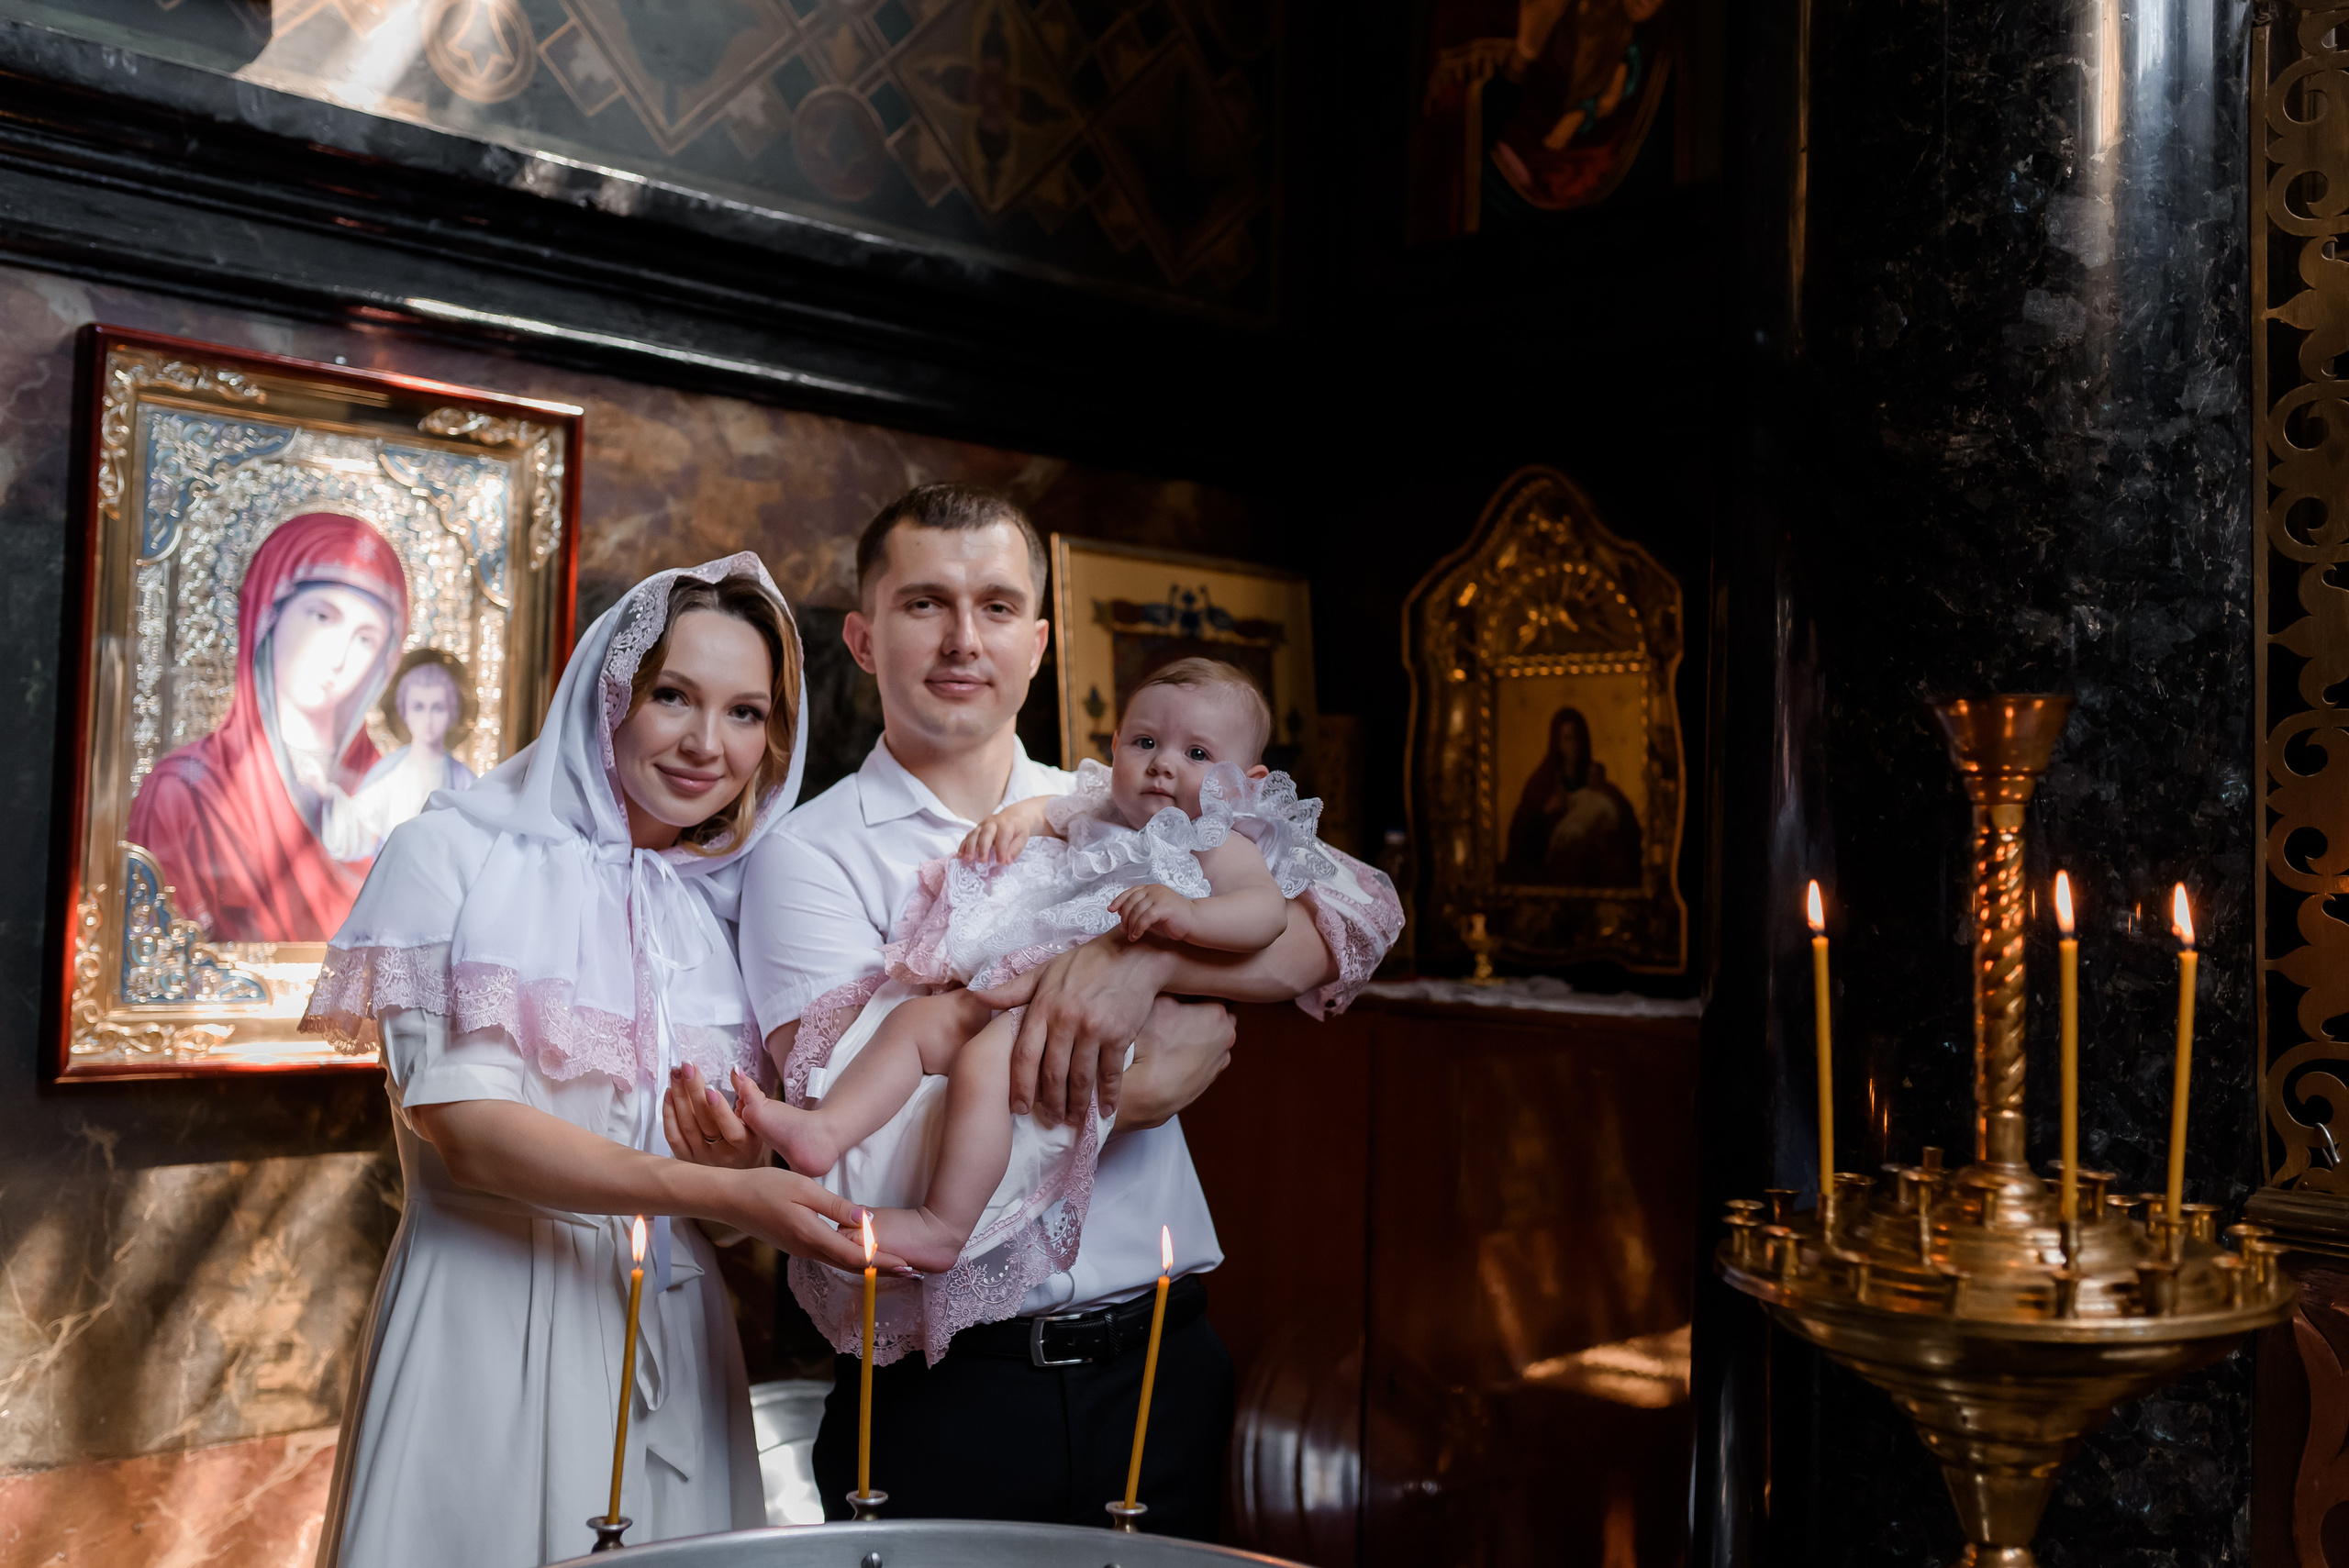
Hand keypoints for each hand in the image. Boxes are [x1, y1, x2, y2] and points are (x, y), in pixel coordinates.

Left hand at [662, 1062, 765, 1168]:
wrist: (737, 1170)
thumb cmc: (747, 1141)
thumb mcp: (756, 1122)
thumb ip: (748, 1097)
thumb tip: (735, 1071)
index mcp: (743, 1146)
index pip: (730, 1129)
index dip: (719, 1109)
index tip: (710, 1087)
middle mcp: (720, 1155)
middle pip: (703, 1121)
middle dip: (694, 1090)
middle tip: (687, 1066)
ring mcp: (701, 1158)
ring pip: (686, 1125)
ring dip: (679, 1096)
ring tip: (676, 1073)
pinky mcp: (685, 1159)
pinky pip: (673, 1136)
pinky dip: (669, 1113)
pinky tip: (669, 1094)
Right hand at [729, 1169, 907, 1271]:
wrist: (730, 1200)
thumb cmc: (765, 1187)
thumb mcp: (803, 1188)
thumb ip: (834, 1205)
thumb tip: (863, 1218)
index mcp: (812, 1235)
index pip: (855, 1255)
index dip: (883, 1261)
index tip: (906, 1264)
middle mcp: (808, 1249)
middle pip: (852, 1266)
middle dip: (882, 1269)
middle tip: (911, 1271)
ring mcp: (801, 1250)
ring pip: (841, 1263)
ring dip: (868, 1266)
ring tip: (893, 1266)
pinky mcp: (797, 1246)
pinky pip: (829, 1257)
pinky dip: (850, 1260)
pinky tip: (861, 1255)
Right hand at [959, 796, 1051, 863]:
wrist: (1013, 816)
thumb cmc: (1018, 829)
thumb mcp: (1023, 838)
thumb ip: (1015, 849)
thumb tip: (1007, 861)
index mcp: (1006, 824)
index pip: (1003, 837)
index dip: (1001, 850)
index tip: (1000, 862)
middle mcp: (993, 822)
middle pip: (985, 834)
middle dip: (982, 847)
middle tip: (982, 861)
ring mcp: (983, 824)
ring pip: (974, 834)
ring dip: (970, 847)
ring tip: (968, 859)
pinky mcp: (977, 828)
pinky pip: (968, 836)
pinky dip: (963, 845)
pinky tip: (960, 855)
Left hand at [972, 932, 1176, 1127]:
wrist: (1132, 956)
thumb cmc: (1085, 963)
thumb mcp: (1045, 971)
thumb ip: (1013, 990)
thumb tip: (977, 996)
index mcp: (1043, 1007)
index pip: (1025, 1054)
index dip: (1020, 1085)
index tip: (1019, 1107)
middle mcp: (1065, 1020)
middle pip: (1052, 1073)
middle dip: (1050, 1102)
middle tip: (1050, 1120)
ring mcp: (1093, 1029)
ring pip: (1080, 1077)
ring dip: (1077, 1104)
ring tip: (1074, 1120)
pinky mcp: (1119, 1035)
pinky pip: (1110, 1073)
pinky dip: (1109, 1095)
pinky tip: (1107, 1110)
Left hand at [1107, 883, 1195, 942]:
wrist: (1194, 921)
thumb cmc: (1172, 918)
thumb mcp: (1153, 910)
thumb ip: (1139, 909)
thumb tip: (1119, 912)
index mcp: (1151, 888)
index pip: (1130, 892)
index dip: (1119, 900)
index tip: (1111, 910)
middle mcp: (1154, 889)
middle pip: (1131, 901)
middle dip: (1124, 917)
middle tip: (1123, 929)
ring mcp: (1159, 897)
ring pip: (1136, 911)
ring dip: (1131, 925)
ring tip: (1131, 935)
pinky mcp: (1164, 907)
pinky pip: (1145, 918)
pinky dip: (1138, 928)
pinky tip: (1136, 936)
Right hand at [1117, 996, 1234, 1131]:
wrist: (1143, 1095)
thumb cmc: (1146, 1048)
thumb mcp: (1154, 1003)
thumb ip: (1172, 986)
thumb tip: (1176, 978)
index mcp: (1218, 1013)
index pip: (1213, 987)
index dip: (1195, 985)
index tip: (1181, 985)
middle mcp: (1227, 1036)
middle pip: (1216, 1010)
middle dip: (1200, 1006)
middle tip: (1177, 1005)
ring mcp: (1219, 1060)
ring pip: (1211, 1035)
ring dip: (1197, 1030)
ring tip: (1171, 1030)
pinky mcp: (1209, 1078)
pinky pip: (1204, 1055)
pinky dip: (1193, 1051)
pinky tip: (1172, 1051)